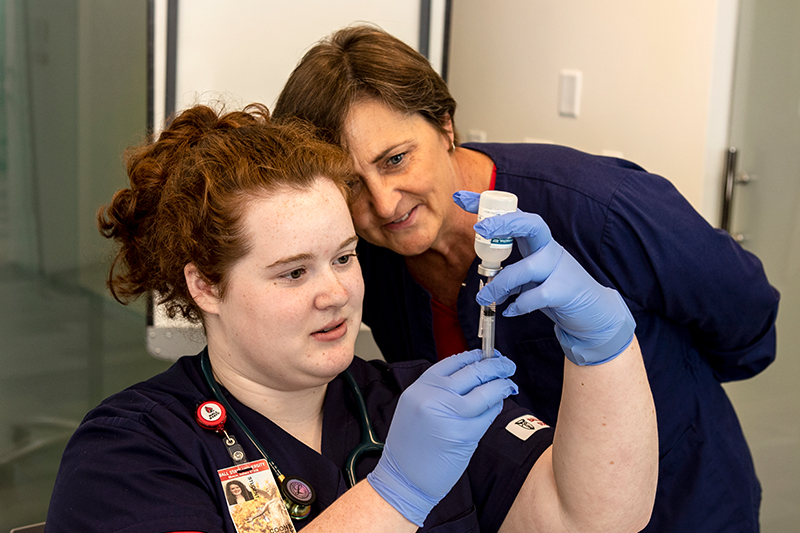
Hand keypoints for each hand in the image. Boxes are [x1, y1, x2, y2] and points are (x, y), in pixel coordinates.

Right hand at [367, 349, 517, 525]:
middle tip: (507, 364)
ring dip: (501, 386)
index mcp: (420, 388)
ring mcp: (448, 417)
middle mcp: (433, 398)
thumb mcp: (415, 407)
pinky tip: (497, 405)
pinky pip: (486, 416)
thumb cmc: (410, 446)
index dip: (474, 356)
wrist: (403, 478)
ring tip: (508, 384)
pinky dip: (495, 408)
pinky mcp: (463, 436)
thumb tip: (471, 376)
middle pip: (473, 373)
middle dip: (495, 366)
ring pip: (485, 393)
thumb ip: (438, 390)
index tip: (488, 354)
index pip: (453, 361)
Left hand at [454, 190, 634, 365]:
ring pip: (527, 268)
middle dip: (504, 223)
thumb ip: (512, 272)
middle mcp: (549, 248)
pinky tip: (511, 310)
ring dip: (499, 284)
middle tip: (480, 230)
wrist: (593, 312)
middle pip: (531, 224)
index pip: (513, 215)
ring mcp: (559, 268)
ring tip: (484, 297)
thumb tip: (486, 279)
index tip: (460, 198)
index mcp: (538, 241)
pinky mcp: (565, 291)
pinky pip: (537, 295)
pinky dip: (520, 304)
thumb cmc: (557, 290)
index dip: (487, 205)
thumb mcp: (532, 276)